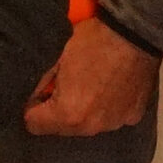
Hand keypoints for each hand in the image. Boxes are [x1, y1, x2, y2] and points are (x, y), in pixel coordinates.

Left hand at [23, 16, 157, 136]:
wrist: (133, 34)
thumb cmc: (90, 42)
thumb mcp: (53, 58)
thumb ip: (38, 84)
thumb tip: (30, 96)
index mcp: (69, 114)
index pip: (34, 125)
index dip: (30, 107)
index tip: (35, 93)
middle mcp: (92, 126)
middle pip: (60, 128)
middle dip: (54, 112)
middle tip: (58, 86)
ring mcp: (115, 123)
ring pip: (86, 125)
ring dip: (79, 111)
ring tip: (83, 85)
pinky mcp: (133, 116)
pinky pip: (109, 118)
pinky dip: (103, 107)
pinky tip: (104, 87)